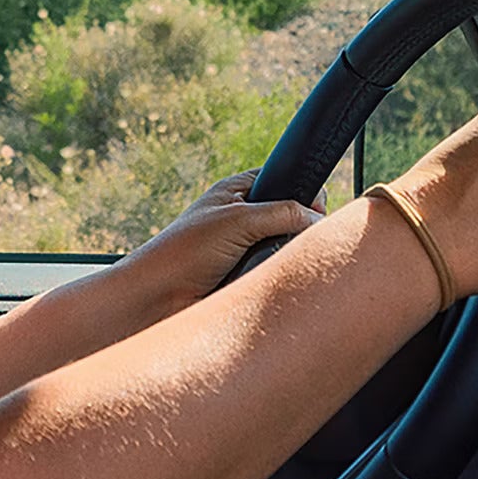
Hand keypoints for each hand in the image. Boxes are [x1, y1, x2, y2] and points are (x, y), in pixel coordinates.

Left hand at [122, 170, 326, 310]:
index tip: (317, 211)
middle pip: (292, 216)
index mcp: (236, 192)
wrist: (158, 298)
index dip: (304, 192)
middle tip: (303, 239)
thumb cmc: (184, 251)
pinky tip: (277, 282)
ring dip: (290, 257)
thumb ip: (283, 213)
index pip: (284, 180)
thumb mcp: (238, 220)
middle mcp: (244, 218)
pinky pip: (280, 273)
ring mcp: (248, 249)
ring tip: (283, 265)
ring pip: (289, 248)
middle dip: (302, 228)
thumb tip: (320, 220)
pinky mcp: (250, 276)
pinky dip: (282, 277)